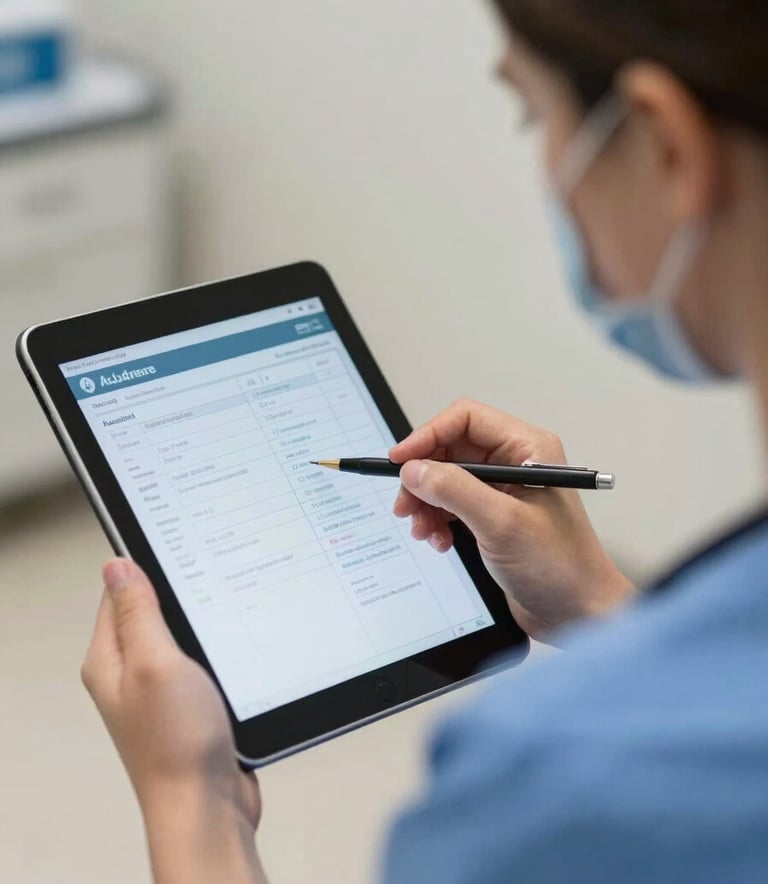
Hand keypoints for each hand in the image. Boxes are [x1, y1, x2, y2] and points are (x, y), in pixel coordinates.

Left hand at [82, 559, 265, 883]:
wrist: (208, 806)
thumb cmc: (176, 743)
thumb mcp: (155, 663)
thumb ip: (137, 613)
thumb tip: (118, 565)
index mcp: (109, 660)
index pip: (118, 594)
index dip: (145, 567)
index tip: (180, 548)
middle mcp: (130, 673)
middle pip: (151, 612)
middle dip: (181, 595)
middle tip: (213, 578)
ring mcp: (161, 690)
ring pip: (181, 637)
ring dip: (203, 624)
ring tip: (228, 610)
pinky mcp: (190, 704)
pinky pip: (201, 662)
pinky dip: (217, 650)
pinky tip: (237, 645)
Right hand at [390, 400, 633, 639]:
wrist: (578, 613)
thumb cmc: (561, 567)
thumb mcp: (501, 524)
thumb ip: (454, 490)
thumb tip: (415, 469)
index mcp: (527, 449)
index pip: (466, 419)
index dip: (428, 435)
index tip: (400, 460)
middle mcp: (515, 463)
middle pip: (450, 450)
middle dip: (424, 477)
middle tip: (405, 504)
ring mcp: (503, 490)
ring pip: (446, 478)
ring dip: (427, 503)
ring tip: (423, 530)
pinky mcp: (494, 516)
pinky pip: (452, 504)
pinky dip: (438, 520)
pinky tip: (440, 541)